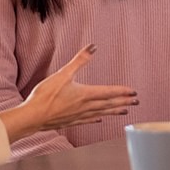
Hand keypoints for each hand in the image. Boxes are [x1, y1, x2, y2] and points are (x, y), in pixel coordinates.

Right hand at [0, 45, 137, 141]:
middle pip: (109, 104)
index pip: (109, 92)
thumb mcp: (63, 74)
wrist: (32, 117)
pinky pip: (88, 120)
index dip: (123, 92)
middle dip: (124, 102)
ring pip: (101, 113)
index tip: (134, 92)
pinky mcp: (71, 121)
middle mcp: (85, 106)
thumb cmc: (45, 95)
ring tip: (125, 111)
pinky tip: (100, 119)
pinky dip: (97, 118)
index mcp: (85, 94)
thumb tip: (93, 47)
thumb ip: (79, 60)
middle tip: (136, 102)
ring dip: (114, 111)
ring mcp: (79, 115)